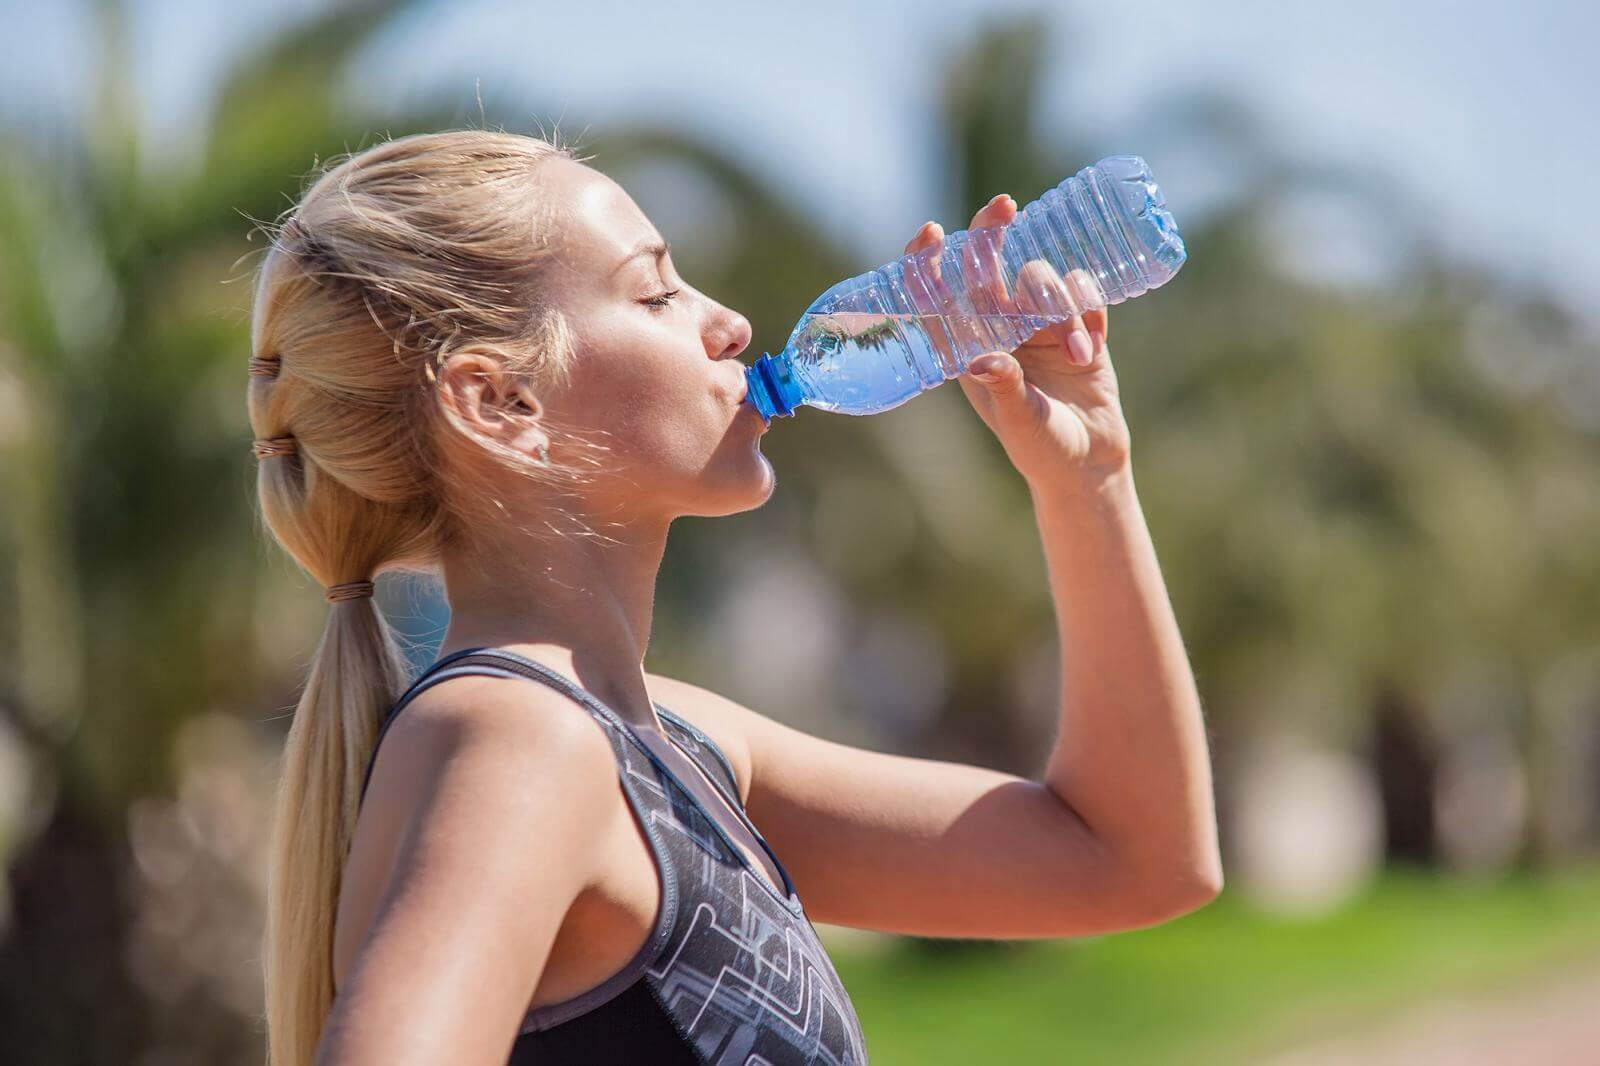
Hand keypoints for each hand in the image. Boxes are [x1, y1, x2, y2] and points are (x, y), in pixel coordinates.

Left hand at [903, 194, 1131, 488]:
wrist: (1089, 460)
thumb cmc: (1041, 447)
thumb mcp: (1021, 421)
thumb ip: (1004, 388)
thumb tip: (981, 359)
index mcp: (968, 348)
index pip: (937, 296)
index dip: (927, 262)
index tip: (930, 232)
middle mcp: (999, 327)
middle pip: (986, 264)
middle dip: (991, 232)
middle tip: (1003, 206)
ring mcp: (1038, 322)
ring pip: (1041, 277)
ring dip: (1061, 306)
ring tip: (1076, 355)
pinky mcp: (1078, 323)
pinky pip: (1083, 294)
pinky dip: (1089, 314)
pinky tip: (1090, 351)